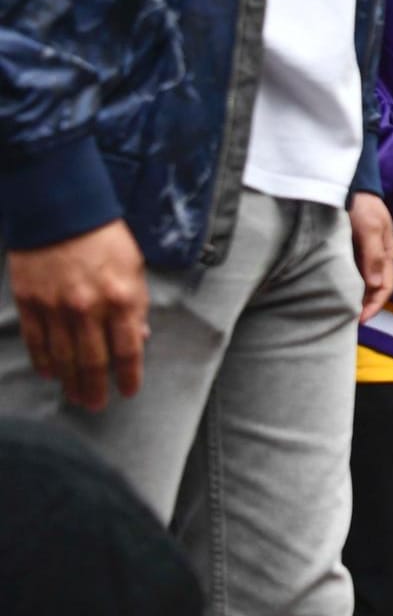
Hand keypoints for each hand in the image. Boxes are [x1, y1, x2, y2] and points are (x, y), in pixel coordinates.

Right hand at [6, 221, 148, 409]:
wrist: (60, 210)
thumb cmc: (104, 239)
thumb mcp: (134, 269)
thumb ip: (137, 306)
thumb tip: (140, 338)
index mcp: (121, 299)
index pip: (127, 351)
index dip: (129, 376)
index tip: (129, 391)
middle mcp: (88, 308)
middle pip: (93, 361)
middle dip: (96, 388)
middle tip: (96, 405)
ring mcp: (56, 307)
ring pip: (64, 357)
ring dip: (71, 381)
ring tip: (76, 397)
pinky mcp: (30, 302)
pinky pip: (37, 341)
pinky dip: (43, 361)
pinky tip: (50, 373)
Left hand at [348, 192, 392, 322]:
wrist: (352, 183)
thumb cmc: (362, 205)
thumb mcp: (369, 227)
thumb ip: (373, 255)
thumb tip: (374, 285)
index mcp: (388, 253)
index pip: (385, 288)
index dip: (375, 306)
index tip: (359, 320)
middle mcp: (379, 256)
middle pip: (376, 288)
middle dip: (366, 306)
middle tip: (347, 321)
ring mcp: (367, 252)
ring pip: (365, 282)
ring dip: (357, 296)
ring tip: (341, 310)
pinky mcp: (354, 248)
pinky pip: (354, 272)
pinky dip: (349, 284)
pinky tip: (337, 289)